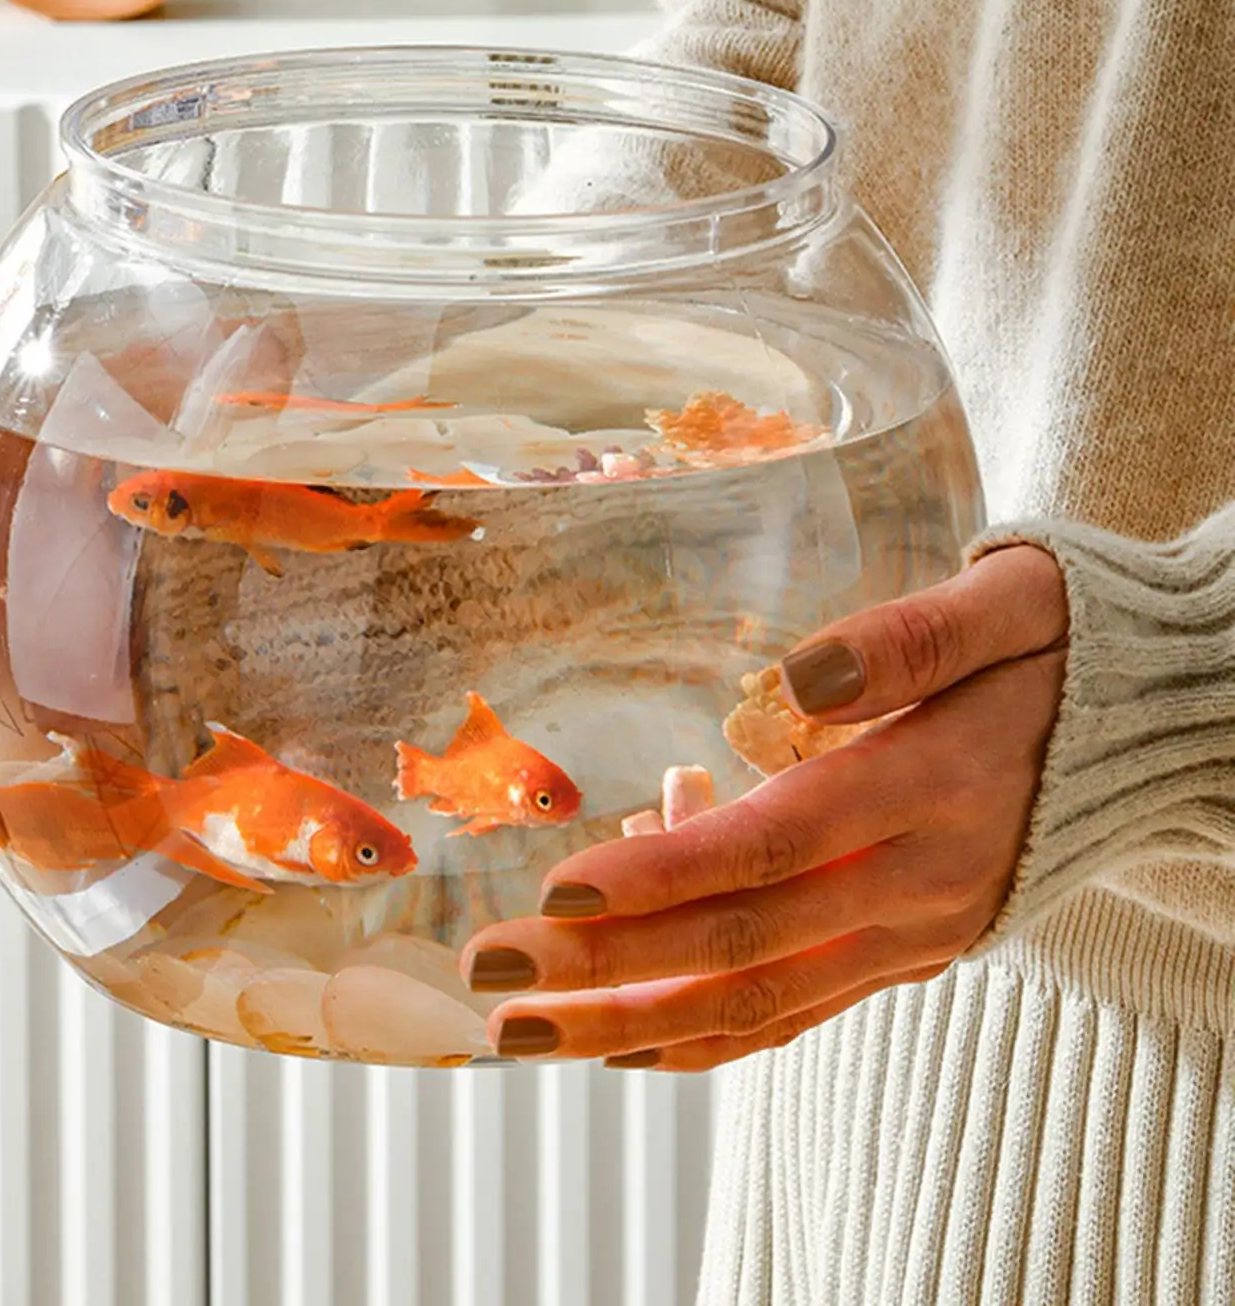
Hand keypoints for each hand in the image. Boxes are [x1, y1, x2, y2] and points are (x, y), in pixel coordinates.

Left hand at [459, 545, 1069, 1068]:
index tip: (557, 893)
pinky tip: (620, 1041)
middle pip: (744, 943)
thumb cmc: (1061, 644)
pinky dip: (704, 1037)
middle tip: (491, 978)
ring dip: (632, 1025)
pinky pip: (796, 1013)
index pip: (777, 846)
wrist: (1154, 725)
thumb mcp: (1005, 604)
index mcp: (931, 787)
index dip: (665, 874)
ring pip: (760, 1001)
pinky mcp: (905, 953)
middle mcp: (917, 884)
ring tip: (523, 1035)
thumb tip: (800, 676)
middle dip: (608, 969)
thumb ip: (909, 638)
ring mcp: (912, 933)